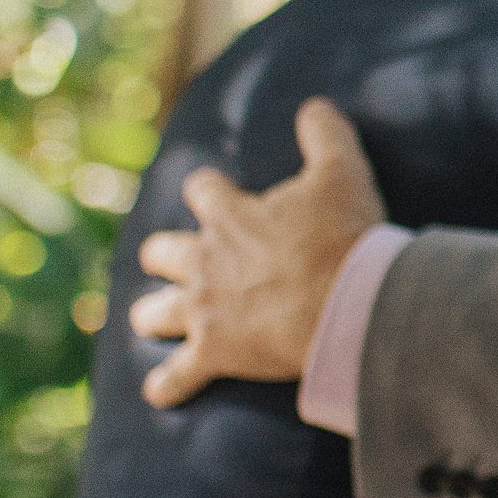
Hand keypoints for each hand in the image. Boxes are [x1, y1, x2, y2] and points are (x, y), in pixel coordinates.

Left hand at [129, 97, 383, 406]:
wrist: (347, 304)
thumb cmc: (344, 237)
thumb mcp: (344, 171)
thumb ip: (325, 134)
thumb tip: (315, 105)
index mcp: (229, 215)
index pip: (202, 189)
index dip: (209, 190)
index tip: (216, 193)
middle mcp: (204, 260)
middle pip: (162, 251)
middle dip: (165, 254)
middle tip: (173, 259)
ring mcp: (204, 309)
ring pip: (156, 311)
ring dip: (153, 314)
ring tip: (150, 318)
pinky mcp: (214, 353)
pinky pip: (177, 376)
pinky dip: (167, 385)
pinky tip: (160, 392)